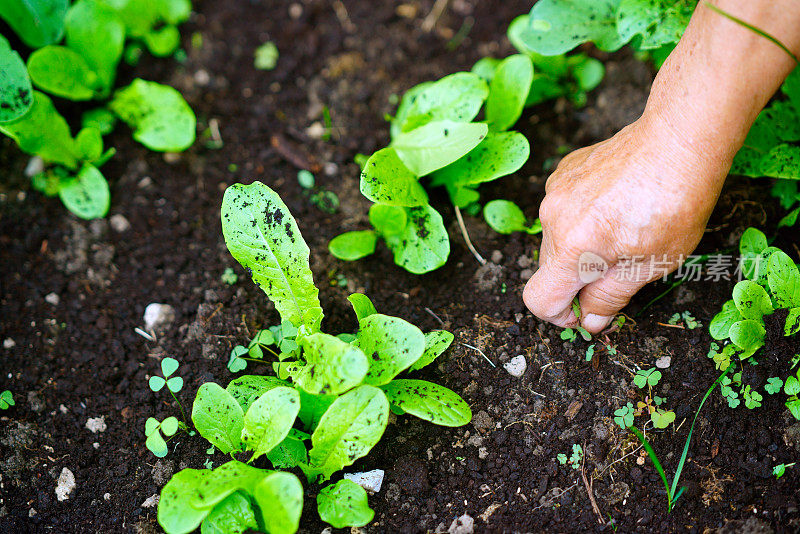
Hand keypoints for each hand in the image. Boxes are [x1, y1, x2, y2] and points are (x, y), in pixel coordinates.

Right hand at [523, 110, 729, 332]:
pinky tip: (616, 206)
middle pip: (548, 269)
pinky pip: (562, 209)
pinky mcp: (563, 172)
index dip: (560, 316)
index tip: (586, 312)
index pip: (539, 300)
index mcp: (572, 248)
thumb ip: (610, 298)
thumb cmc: (673, 203)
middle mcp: (553, 218)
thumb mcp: (650, 265)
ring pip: (556, 238)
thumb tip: (589, 322)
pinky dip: (582, 218)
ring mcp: (555, 191)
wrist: (679, 139)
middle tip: (618, 272)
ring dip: (580, 248)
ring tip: (623, 231)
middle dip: (576, 280)